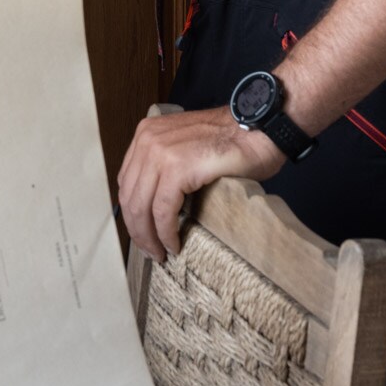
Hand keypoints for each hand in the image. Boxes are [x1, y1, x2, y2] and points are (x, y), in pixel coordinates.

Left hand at [116, 106, 284, 262]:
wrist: (259, 131)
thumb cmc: (232, 143)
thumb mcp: (185, 148)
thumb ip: (165, 166)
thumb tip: (153, 205)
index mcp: (146, 133)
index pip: (127, 181)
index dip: (132, 213)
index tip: (142, 233)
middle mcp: (147, 140)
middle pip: (130, 195)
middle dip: (137, 230)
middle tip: (150, 251)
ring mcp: (160, 152)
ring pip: (141, 206)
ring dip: (149, 236)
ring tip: (160, 253)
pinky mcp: (176, 168)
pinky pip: (163, 210)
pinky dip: (166, 232)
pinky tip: (174, 245)